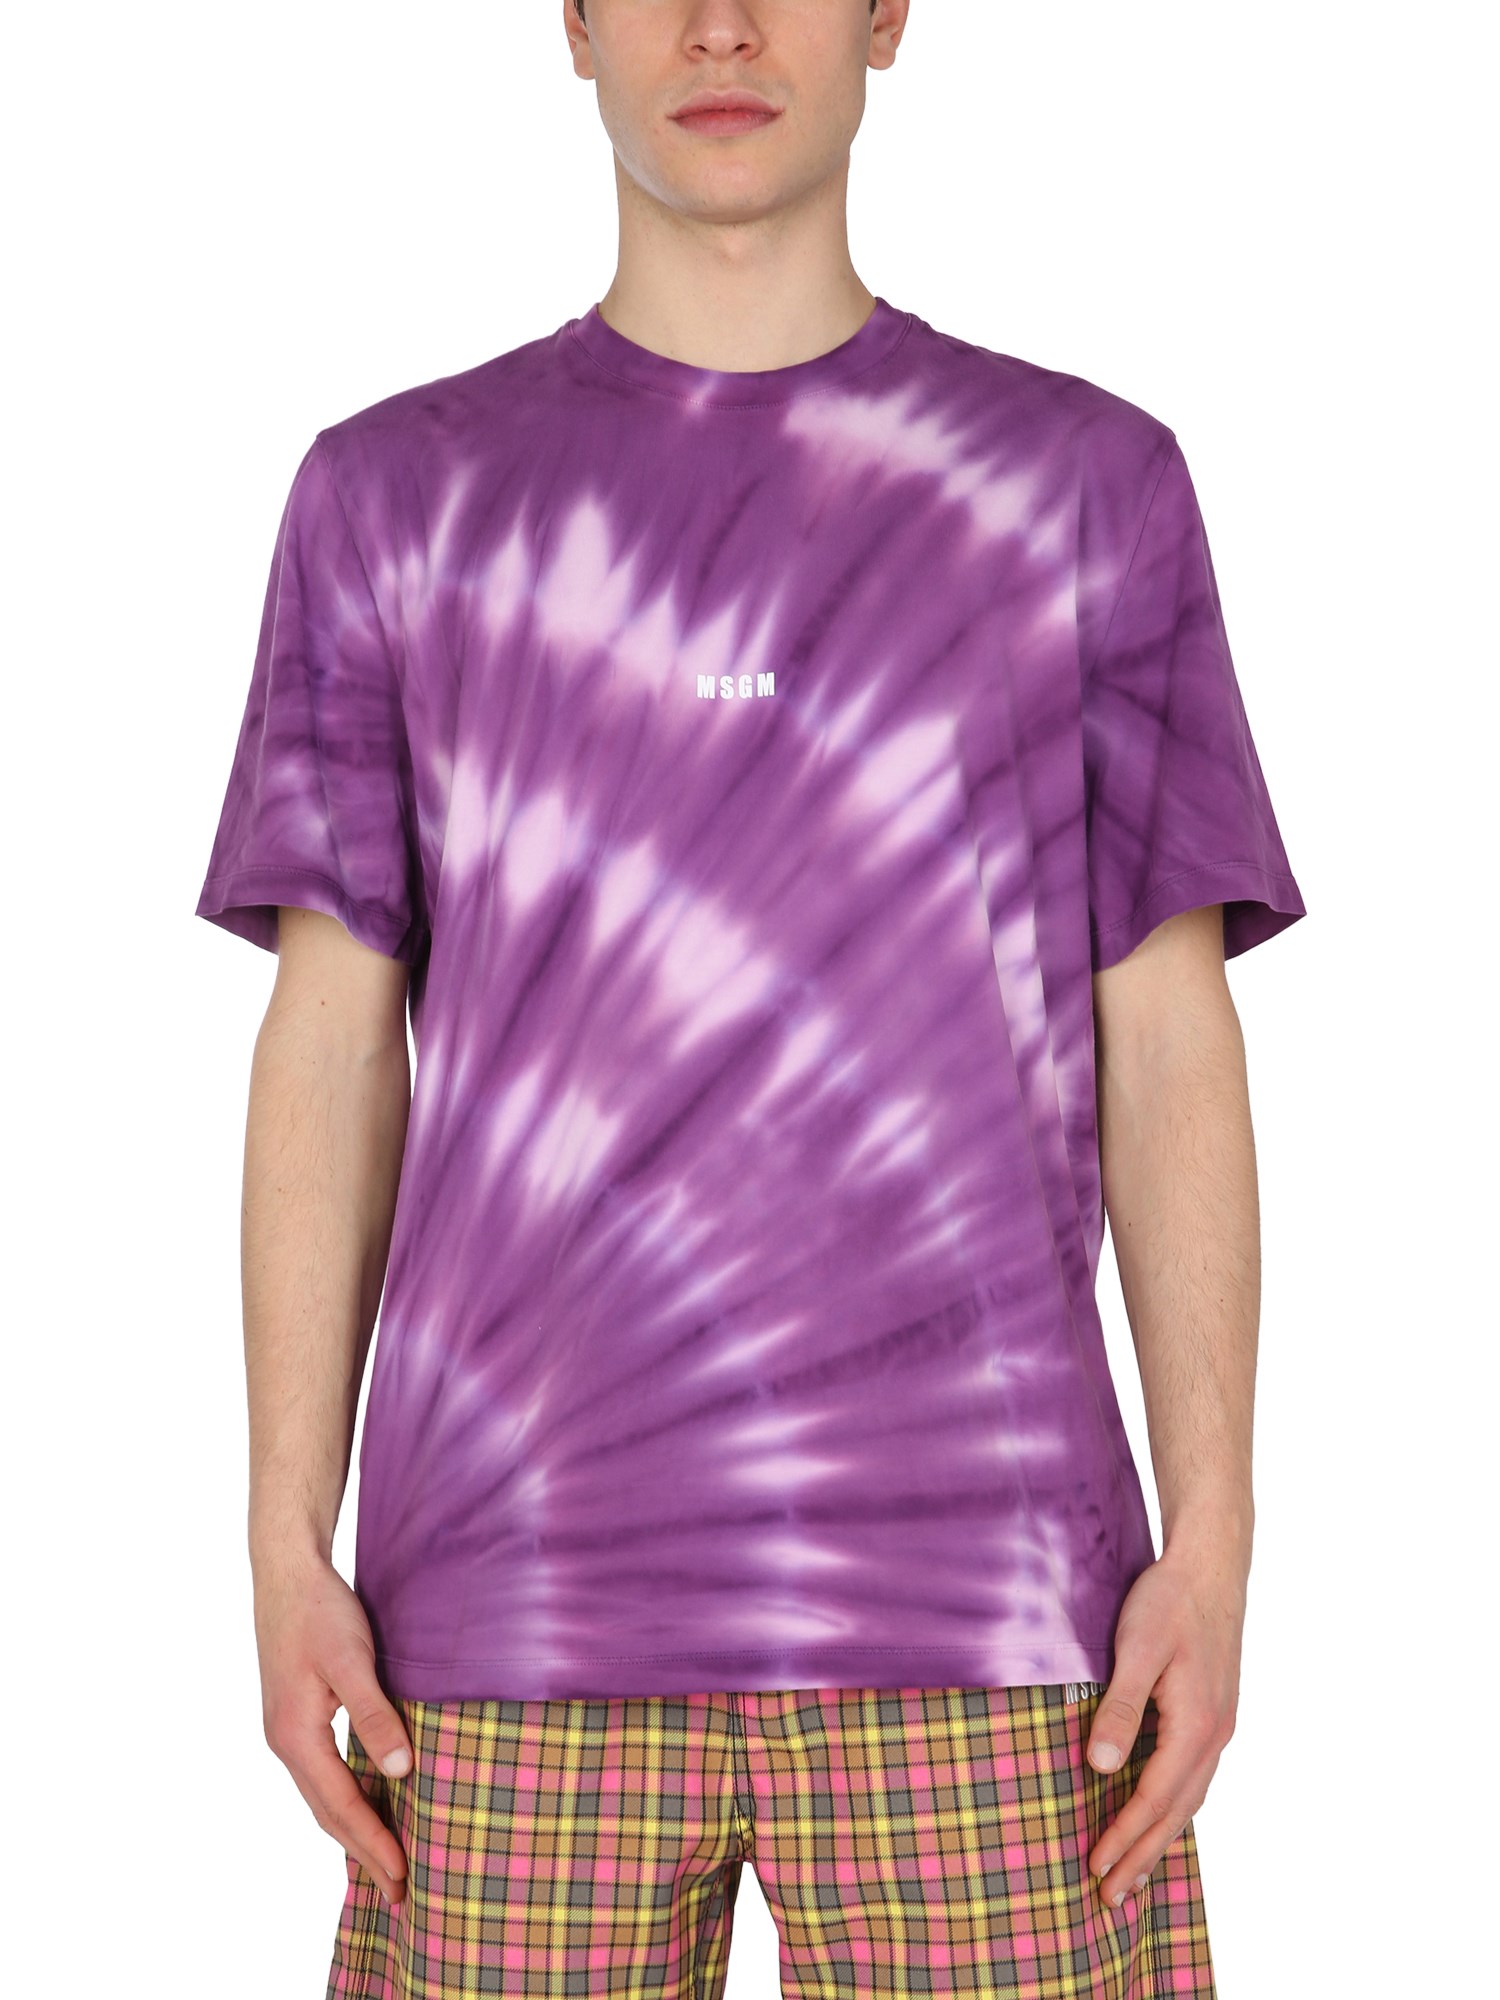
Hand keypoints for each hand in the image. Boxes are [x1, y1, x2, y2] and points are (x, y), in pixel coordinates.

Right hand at [254, 1548, 414, 1906]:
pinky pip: (323, 1774)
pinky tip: (368, 1804)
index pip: (340, 1804)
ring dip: (354, 1830)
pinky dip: (346, 1799)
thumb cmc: (320, 1610)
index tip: (403, 1873)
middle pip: (328, 1811)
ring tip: (385, 1862)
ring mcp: (288, 1731)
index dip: (373, 1840)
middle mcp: (286, 1742)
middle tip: (400, 1891)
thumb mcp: (352, 1659)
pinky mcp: (297, 1717)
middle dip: (363, 1851)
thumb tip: (400, 1770)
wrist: (287, 1572)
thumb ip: (374, 1715)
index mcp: (295, 1735)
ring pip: (324, 1795)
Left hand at [1084, 1533, 1244, 1906]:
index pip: (1153, 1798)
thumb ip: (1121, 1708)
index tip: (1094, 1868)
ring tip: (1132, 1871)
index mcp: (1195, 1725)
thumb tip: (1102, 1767)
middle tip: (1111, 1898)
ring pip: (1189, 1799)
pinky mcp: (1214, 1713)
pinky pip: (1193, 1777)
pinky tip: (1159, 1813)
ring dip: (1159, 1837)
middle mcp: (1214, 1735)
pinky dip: (1174, 1807)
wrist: (1210, 1565)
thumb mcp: (1136, 1649)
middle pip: (1176, 1813)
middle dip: (1143, 1856)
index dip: (1123, 1836)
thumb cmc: (1169, 1600)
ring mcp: (1218, 1725)